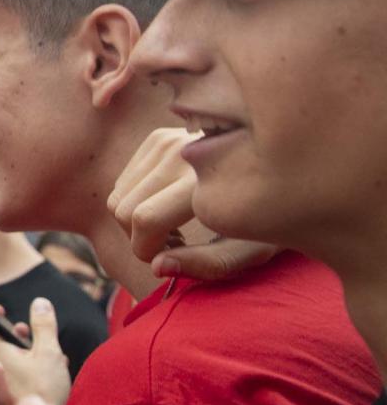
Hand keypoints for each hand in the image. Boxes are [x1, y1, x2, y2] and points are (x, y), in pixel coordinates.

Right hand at [108, 128, 277, 279]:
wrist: (287, 168)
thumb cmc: (270, 219)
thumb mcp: (248, 251)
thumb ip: (203, 264)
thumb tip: (156, 266)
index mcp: (206, 181)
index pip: (145, 219)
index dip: (146, 251)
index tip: (168, 259)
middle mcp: (180, 152)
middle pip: (124, 209)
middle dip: (139, 238)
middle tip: (173, 244)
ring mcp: (166, 141)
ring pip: (118, 195)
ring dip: (136, 220)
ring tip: (173, 225)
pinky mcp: (157, 137)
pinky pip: (124, 181)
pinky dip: (137, 201)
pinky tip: (168, 204)